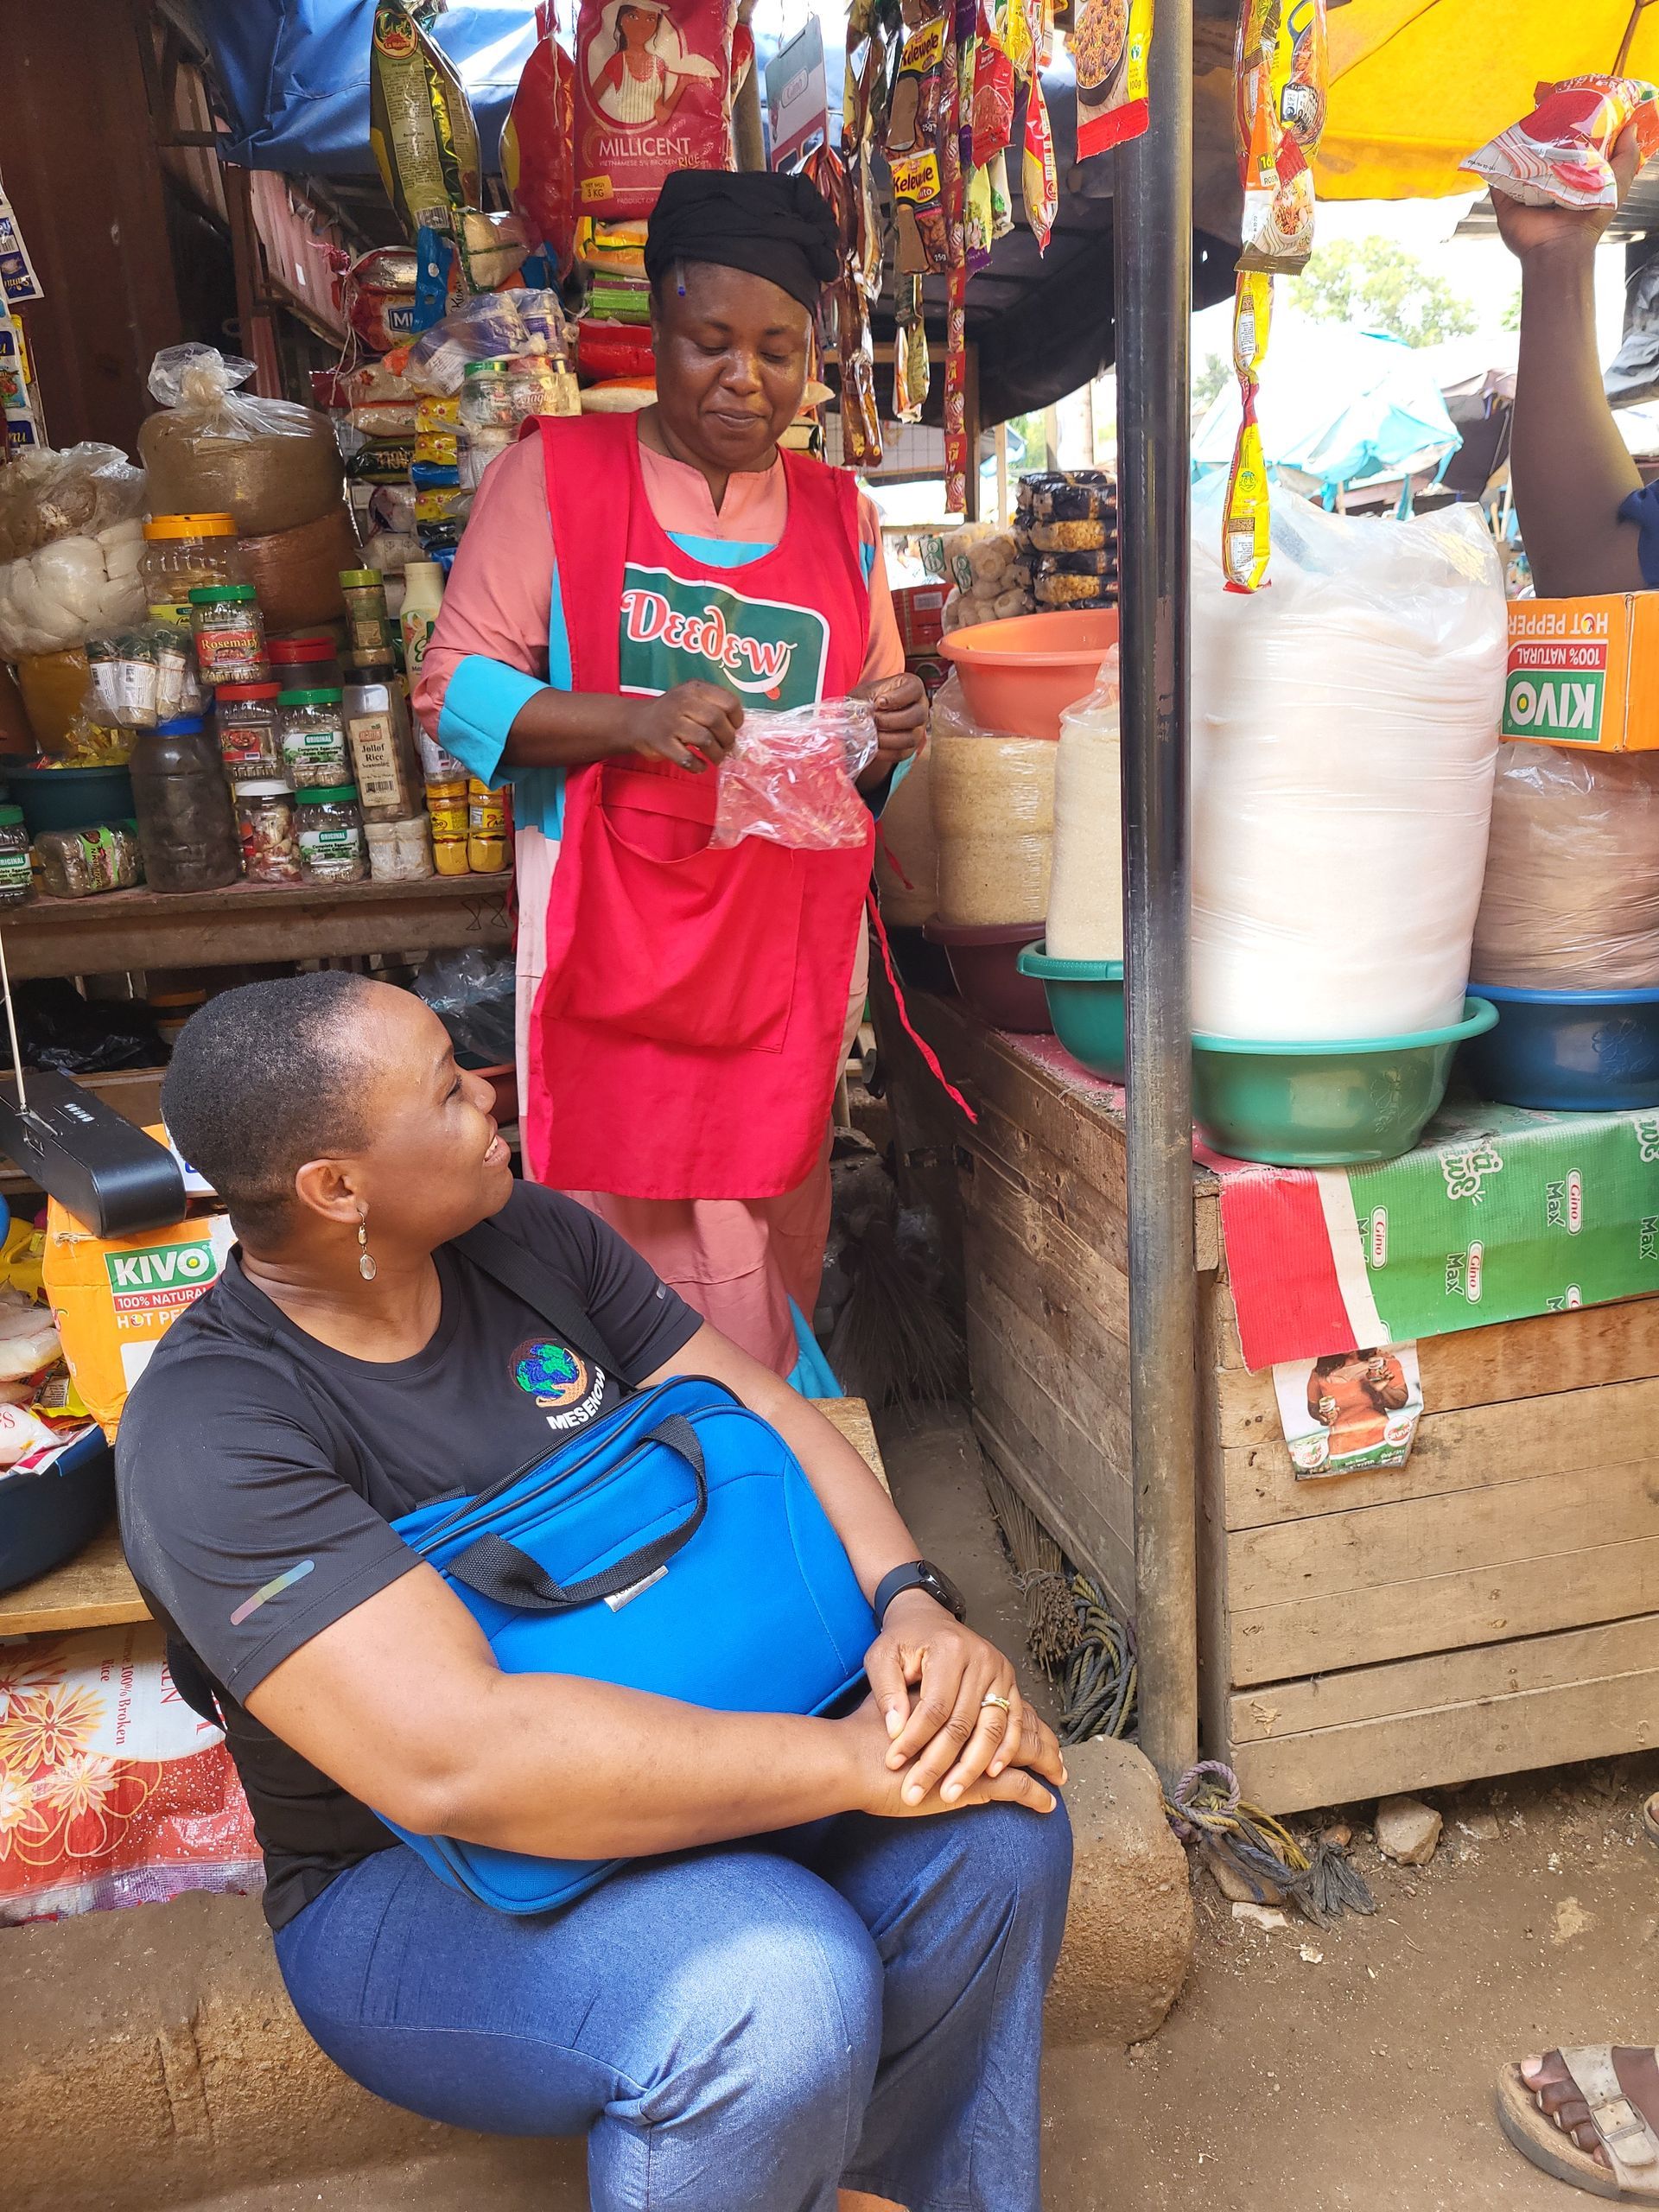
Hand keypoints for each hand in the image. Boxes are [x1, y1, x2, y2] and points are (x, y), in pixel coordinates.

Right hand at [627, 681, 743, 772]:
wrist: (637, 721)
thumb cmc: (673, 712)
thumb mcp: (692, 697)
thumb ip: (714, 706)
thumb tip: (738, 729)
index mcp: (695, 689)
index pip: (729, 701)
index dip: (737, 719)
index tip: (735, 728)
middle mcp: (683, 702)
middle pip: (718, 721)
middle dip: (728, 739)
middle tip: (727, 747)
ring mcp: (671, 723)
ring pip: (706, 740)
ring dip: (717, 755)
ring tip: (716, 758)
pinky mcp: (662, 743)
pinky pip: (688, 759)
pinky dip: (698, 766)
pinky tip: (701, 765)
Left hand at [852, 672, 928, 789]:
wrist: (865, 719)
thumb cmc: (868, 700)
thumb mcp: (864, 694)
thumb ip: (864, 700)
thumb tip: (858, 715)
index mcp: (912, 687)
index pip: (914, 689)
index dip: (898, 697)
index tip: (879, 702)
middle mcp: (920, 707)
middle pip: (917, 716)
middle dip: (891, 720)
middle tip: (874, 720)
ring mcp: (918, 729)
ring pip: (911, 738)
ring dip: (887, 739)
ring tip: (871, 735)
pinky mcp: (910, 747)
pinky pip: (902, 753)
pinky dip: (885, 752)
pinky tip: (873, 747)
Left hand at [863, 1589, 1065, 1806]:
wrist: (928, 1617)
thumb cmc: (902, 1640)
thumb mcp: (882, 1656)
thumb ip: (887, 1691)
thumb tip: (897, 1730)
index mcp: (948, 1650)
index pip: (934, 1706)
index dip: (914, 1739)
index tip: (893, 1763)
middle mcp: (981, 1659)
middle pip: (963, 1722)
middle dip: (938, 1763)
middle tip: (916, 1791)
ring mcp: (1000, 1671)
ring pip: (992, 1727)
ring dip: (972, 1766)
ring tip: (950, 1794)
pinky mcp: (1011, 1683)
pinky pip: (1014, 1723)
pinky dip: (1004, 1750)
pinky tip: (991, 1773)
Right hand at [1494, 119, 1642, 261]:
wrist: (1560, 246)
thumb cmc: (1590, 218)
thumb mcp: (1618, 184)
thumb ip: (1626, 157)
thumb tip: (1631, 127)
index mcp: (1571, 178)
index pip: (1570, 149)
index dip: (1572, 130)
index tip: (1575, 107)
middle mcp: (1548, 184)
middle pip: (1543, 152)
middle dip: (1545, 133)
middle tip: (1547, 109)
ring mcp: (1525, 192)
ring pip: (1519, 161)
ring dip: (1520, 145)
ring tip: (1524, 122)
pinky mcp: (1507, 200)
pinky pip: (1497, 178)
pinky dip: (1495, 163)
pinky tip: (1499, 145)